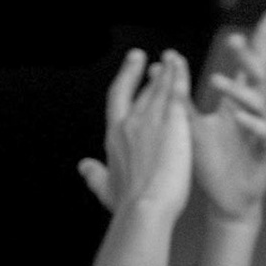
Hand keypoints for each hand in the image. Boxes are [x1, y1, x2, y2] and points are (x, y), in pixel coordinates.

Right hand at [78, 48, 192, 216]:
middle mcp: (130, 123)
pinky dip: (179, 76)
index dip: (124, 80)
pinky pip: (176, 92)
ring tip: (171, 57)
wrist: (145, 208)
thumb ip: (94, 175)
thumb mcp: (105, 189)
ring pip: (158, 87)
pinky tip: (181, 65)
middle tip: (144, 56)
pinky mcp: (172, 123)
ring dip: (165, 70)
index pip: (117, 99)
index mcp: (114, 136)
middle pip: (140, 91)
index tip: (130, 67)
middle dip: (142, 71)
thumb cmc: (128, 205)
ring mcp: (151, 121)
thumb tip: (83, 166)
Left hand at [192, 8, 265, 220]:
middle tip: (235, 40)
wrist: (227, 199)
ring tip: (217, 82)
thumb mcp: (192, 126)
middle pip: (261, 77)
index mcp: (240, 102)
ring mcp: (263, 132)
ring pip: (259, 105)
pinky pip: (264, 136)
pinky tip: (239, 117)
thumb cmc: (213, 161)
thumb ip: (181, 97)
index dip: (263, 40)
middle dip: (250, 57)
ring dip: (239, 92)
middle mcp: (255, 112)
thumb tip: (162, 65)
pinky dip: (252, 125)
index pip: (253, 65)